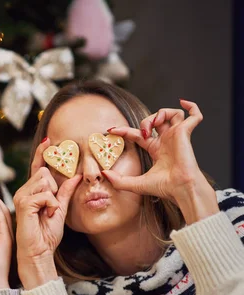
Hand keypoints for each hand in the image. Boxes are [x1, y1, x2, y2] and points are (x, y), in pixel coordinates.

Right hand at [14, 140, 81, 288]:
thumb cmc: (47, 234)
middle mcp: (23, 191)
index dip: (42, 152)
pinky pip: (45, 194)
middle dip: (53, 187)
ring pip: (44, 180)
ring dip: (53, 197)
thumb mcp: (60, 209)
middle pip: (43, 171)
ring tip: (48, 212)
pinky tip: (46, 215)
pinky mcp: (23, 203)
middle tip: (51, 206)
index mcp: (31, 191)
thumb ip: (65, 192)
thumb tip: (76, 176)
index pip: (37, 167)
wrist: (39, 251)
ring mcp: (21, 196)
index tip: (50, 139)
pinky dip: (51, 204)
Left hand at [105, 99, 217, 222]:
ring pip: (172, 114)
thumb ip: (118, 180)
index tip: (111, 130)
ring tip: (154, 124)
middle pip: (155, 121)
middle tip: (142, 132)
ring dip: (160, 113)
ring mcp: (177, 136)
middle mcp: (167, 141)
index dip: (125, 130)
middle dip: (145, 120)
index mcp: (156, 149)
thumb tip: (103, 175)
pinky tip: (183, 103)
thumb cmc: (164, 187)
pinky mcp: (186, 133)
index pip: (138, 134)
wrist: (179, 188)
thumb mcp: (135, 184)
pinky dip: (191, 107)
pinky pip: (195, 116)